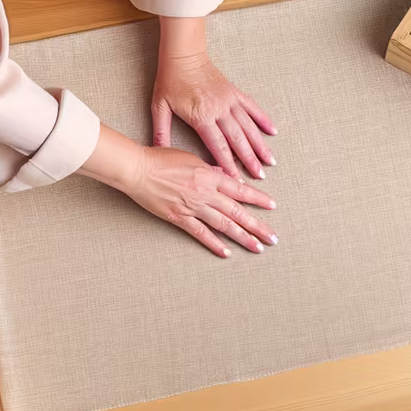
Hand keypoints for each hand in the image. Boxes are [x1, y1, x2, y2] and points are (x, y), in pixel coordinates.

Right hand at [124, 146, 277, 257]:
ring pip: (224, 225)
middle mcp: (206, 193)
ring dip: (242, 237)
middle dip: (257, 225)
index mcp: (210, 175)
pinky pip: (201, 234)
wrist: (137, 169)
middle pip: (237, 212)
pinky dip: (214, 244)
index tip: (272, 206)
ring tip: (257, 247)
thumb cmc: (160, 159)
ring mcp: (193, 207)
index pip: (240, 190)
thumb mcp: (191, 158)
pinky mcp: (179, 218)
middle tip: (272, 237)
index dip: (258, 198)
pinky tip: (226, 252)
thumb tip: (224, 174)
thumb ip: (210, 168)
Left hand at [151, 51, 276, 179]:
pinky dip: (263, 120)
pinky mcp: (234, 92)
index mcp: (201, 116)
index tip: (236, 180)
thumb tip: (158, 153)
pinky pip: (252, 107)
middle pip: (238, 140)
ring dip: (260, 144)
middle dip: (249, 159)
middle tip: (260, 176)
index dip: (228, 165)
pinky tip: (273, 131)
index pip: (218, 146)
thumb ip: (161, 132)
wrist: (183, 54)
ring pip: (248, 126)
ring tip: (270, 160)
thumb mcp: (160, 107)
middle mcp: (219, 110)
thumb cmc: (169, 81)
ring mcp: (229, 100)